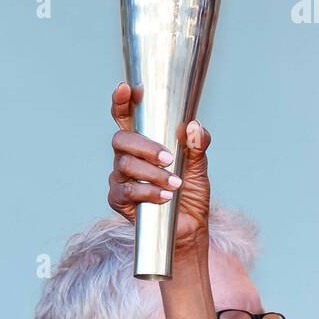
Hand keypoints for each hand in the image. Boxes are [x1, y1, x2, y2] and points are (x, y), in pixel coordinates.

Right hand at [107, 82, 210, 247]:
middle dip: (145, 146)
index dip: (123, 102)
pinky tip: (166, 196)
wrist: (189, 230)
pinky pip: (125, 191)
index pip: (127, 117)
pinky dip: (148, 192)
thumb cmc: (190, 195)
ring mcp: (120, 178)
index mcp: (144, 142)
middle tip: (169, 157)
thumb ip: (198, 145)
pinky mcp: (118, 201)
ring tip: (176, 183)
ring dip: (153, 173)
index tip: (127, 88)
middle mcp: (127, 157)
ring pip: (124, 165)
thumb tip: (194, 126)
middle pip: (121, 139)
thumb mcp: (200, 167)